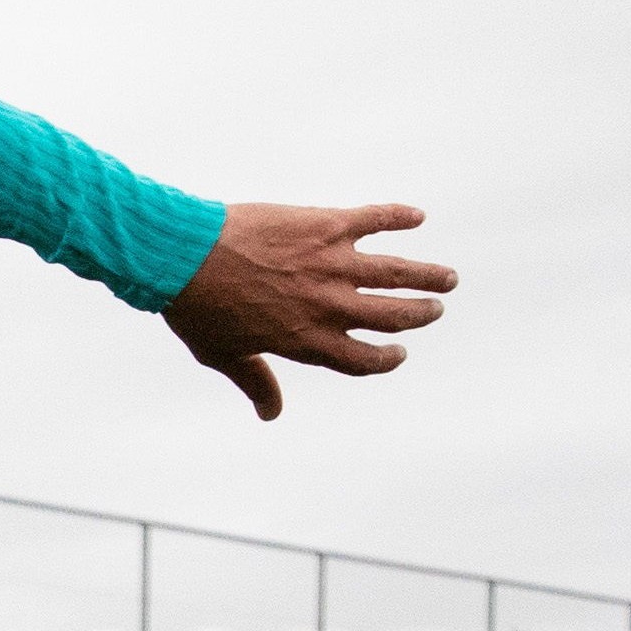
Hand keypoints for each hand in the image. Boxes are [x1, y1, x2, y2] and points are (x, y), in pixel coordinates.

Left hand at [163, 203, 453, 419]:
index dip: (385, 360)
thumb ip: (256, 381)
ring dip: (427, 276)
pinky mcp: (326, 225)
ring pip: (396, 272)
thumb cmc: (197, 309)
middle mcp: (329, 306)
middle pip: (391, 317)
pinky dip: (398, 216)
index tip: (398, 353)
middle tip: (435, 310)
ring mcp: (331, 264)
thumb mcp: (224, 355)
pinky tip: (417, 217)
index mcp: (307, 340)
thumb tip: (269, 414)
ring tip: (448, 278)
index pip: (362, 360)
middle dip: (419, 316)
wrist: (183, 257)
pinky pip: (374, 219)